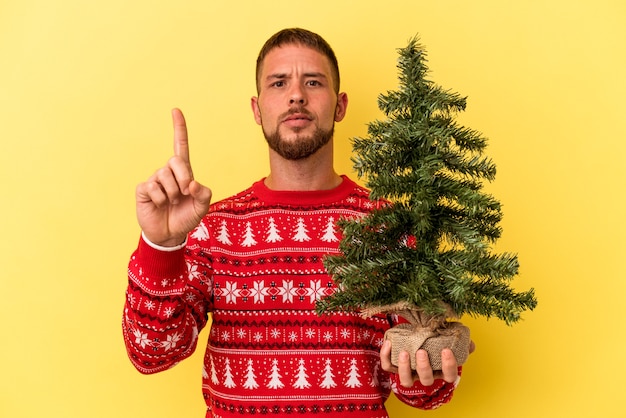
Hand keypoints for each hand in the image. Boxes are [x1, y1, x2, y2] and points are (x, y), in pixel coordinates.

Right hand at [135, 108, 211, 245]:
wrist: (169, 234)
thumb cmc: (185, 217)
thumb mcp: (201, 207)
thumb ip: (204, 194)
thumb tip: (192, 184)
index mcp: (183, 172)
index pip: (180, 146)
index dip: (179, 129)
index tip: (175, 110)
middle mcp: (168, 172)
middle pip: (175, 160)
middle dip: (184, 177)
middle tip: (185, 193)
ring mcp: (154, 180)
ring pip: (164, 176)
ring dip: (172, 193)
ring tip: (171, 202)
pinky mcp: (143, 189)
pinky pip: (153, 188)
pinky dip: (160, 199)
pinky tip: (159, 205)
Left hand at [380, 339, 475, 386]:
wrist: (415, 334)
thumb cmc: (435, 338)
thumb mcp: (448, 338)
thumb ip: (460, 340)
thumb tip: (469, 343)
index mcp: (440, 369)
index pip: (449, 375)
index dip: (448, 365)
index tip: (446, 350)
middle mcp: (425, 374)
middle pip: (426, 379)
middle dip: (424, 367)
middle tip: (421, 352)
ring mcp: (409, 372)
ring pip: (406, 380)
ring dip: (404, 368)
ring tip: (404, 352)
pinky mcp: (393, 366)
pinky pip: (387, 366)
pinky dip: (385, 356)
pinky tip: (388, 343)